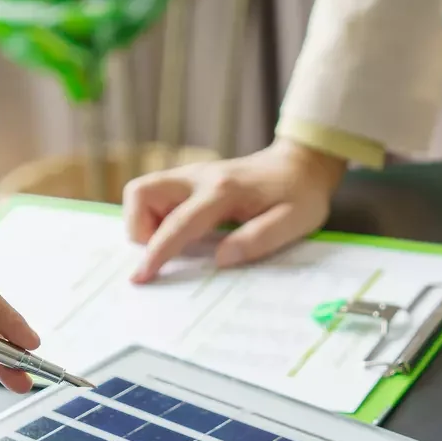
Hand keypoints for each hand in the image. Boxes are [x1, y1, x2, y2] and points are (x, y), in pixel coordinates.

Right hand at [124, 138, 347, 282]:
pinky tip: (184, 232)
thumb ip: (258, 240)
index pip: (178, 223)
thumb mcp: (295, 221)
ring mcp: (192, 174)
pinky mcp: (191, 179)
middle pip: (141, 192)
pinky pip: (158, 195)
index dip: (157, 252)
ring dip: (147, 222)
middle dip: (139, 228)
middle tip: (164, 252)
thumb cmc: (301, 195)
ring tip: (176, 243)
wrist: (302, 163)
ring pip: (144, 192)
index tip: (141, 276)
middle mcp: (200, 177)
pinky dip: (158, 216)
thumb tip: (220, 259)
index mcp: (224, 191)